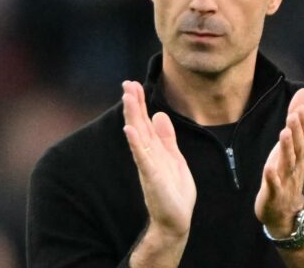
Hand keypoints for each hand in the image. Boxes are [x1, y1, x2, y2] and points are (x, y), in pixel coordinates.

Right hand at [122, 81, 195, 238]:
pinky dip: (136, 144)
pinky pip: (143, 158)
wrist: (176, 220)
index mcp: (154, 149)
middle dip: (134, 104)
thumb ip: (166, 138)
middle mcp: (148, 154)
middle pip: (139, 125)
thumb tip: (159, 114)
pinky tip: (130, 131)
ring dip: (133, 117)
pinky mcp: (152, 177)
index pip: (144, 121)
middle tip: (127, 84)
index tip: (133, 84)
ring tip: (128, 99)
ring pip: (138, 137)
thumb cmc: (174, 191)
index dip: (140, 103)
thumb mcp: (174, 158)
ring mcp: (148, 165)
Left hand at [255, 88, 303, 237]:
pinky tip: (268, 168)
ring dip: (287, 149)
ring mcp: (286, 180)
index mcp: (301, 154)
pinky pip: (274, 186)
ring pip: (288, 163)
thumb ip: (298, 118)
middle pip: (299, 148)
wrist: (285, 213)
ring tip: (284, 133)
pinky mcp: (274, 194)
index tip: (301, 107)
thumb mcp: (293, 144)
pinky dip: (272, 178)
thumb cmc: (287, 172)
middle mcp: (296, 165)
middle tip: (294, 115)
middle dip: (297, 131)